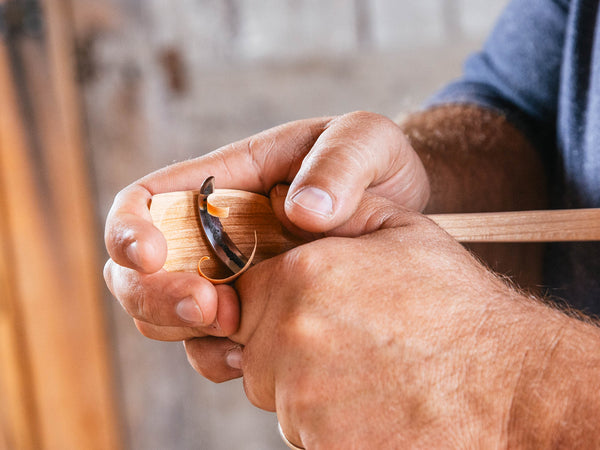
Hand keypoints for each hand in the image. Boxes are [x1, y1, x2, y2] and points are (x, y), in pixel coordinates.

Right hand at [104, 112, 428, 341]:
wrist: (404, 212)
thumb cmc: (377, 164)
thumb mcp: (367, 141)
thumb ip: (339, 163)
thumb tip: (301, 212)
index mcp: (225, 181)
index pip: (145, 201)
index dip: (126, 230)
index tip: (147, 256)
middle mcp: (214, 234)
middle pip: (139, 272)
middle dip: (155, 297)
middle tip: (210, 309)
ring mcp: (231, 279)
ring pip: (168, 316)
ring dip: (186, 333)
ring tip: (239, 335)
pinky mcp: (256, 314)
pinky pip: (212, 346)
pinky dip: (219, 359)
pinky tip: (256, 360)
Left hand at [185, 194, 588, 447]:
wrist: (508, 385)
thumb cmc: (456, 305)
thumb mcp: (400, 230)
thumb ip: (337, 213)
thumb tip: (294, 205)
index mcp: (301, 276)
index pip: (242, 290)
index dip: (273, 296)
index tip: (304, 302)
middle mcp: (289, 336)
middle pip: (252, 343)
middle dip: (283, 340)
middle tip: (344, 335)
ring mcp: (301, 397)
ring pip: (274, 389)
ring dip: (305, 381)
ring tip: (367, 368)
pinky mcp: (319, 442)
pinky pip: (300, 426)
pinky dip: (326, 417)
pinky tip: (372, 399)